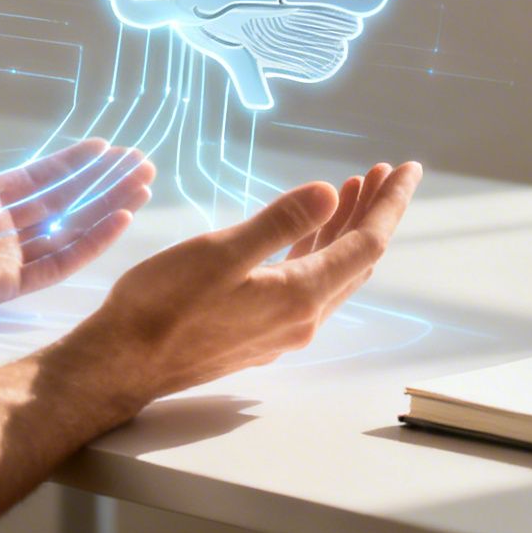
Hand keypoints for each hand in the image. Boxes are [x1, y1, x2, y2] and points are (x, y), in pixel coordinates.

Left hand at [0, 107, 153, 319]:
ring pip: (67, 232)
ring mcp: (0, 259)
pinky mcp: (1, 286)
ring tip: (141, 188)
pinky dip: (88, 244)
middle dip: (100, 185)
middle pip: (61, 205)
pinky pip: (54, 264)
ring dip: (105, 210)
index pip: (36, 181)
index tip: (104, 148)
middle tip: (139, 165)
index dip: (71, 165)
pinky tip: (117, 220)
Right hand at [67, 160, 422, 405]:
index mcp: (300, 296)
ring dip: (343, 231)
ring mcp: (282, 330)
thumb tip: (331, 193)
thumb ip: (280, 222)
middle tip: (381, 171)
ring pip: (331, 273)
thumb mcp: (220, 251)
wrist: (122, 363)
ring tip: (347, 190)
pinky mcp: (261, 333)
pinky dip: (317, 251)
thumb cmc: (161, 305)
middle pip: (356, 259)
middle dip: (372, 212)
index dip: (390, 203)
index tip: (408, 168)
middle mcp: (302, 319)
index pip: (366, 244)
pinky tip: (306, 234)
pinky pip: (308, 286)